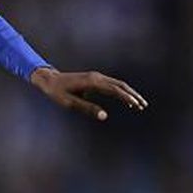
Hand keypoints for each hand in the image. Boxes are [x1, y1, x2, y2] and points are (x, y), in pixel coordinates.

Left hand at [29, 67, 147, 120]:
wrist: (49, 79)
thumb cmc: (57, 92)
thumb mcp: (69, 103)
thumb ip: (87, 108)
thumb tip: (104, 116)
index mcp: (92, 82)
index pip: (114, 89)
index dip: (126, 97)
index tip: (136, 105)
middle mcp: (96, 77)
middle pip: (120, 85)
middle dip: (132, 95)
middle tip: (143, 105)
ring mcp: (96, 76)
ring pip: (117, 84)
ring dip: (129, 93)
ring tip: (138, 104)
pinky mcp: (94, 79)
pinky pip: (112, 84)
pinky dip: (121, 91)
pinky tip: (126, 99)